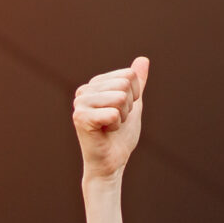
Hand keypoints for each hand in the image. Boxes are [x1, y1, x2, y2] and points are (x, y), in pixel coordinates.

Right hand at [73, 57, 148, 184]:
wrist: (112, 163)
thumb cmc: (120, 137)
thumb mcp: (133, 105)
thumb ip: (137, 83)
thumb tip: (143, 59)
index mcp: (95, 84)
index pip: (129, 75)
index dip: (133, 96)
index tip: (121, 111)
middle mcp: (84, 90)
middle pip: (124, 84)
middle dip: (128, 107)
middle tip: (116, 121)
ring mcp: (80, 103)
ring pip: (119, 97)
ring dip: (122, 117)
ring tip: (110, 127)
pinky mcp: (80, 118)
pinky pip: (113, 112)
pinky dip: (116, 125)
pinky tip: (105, 132)